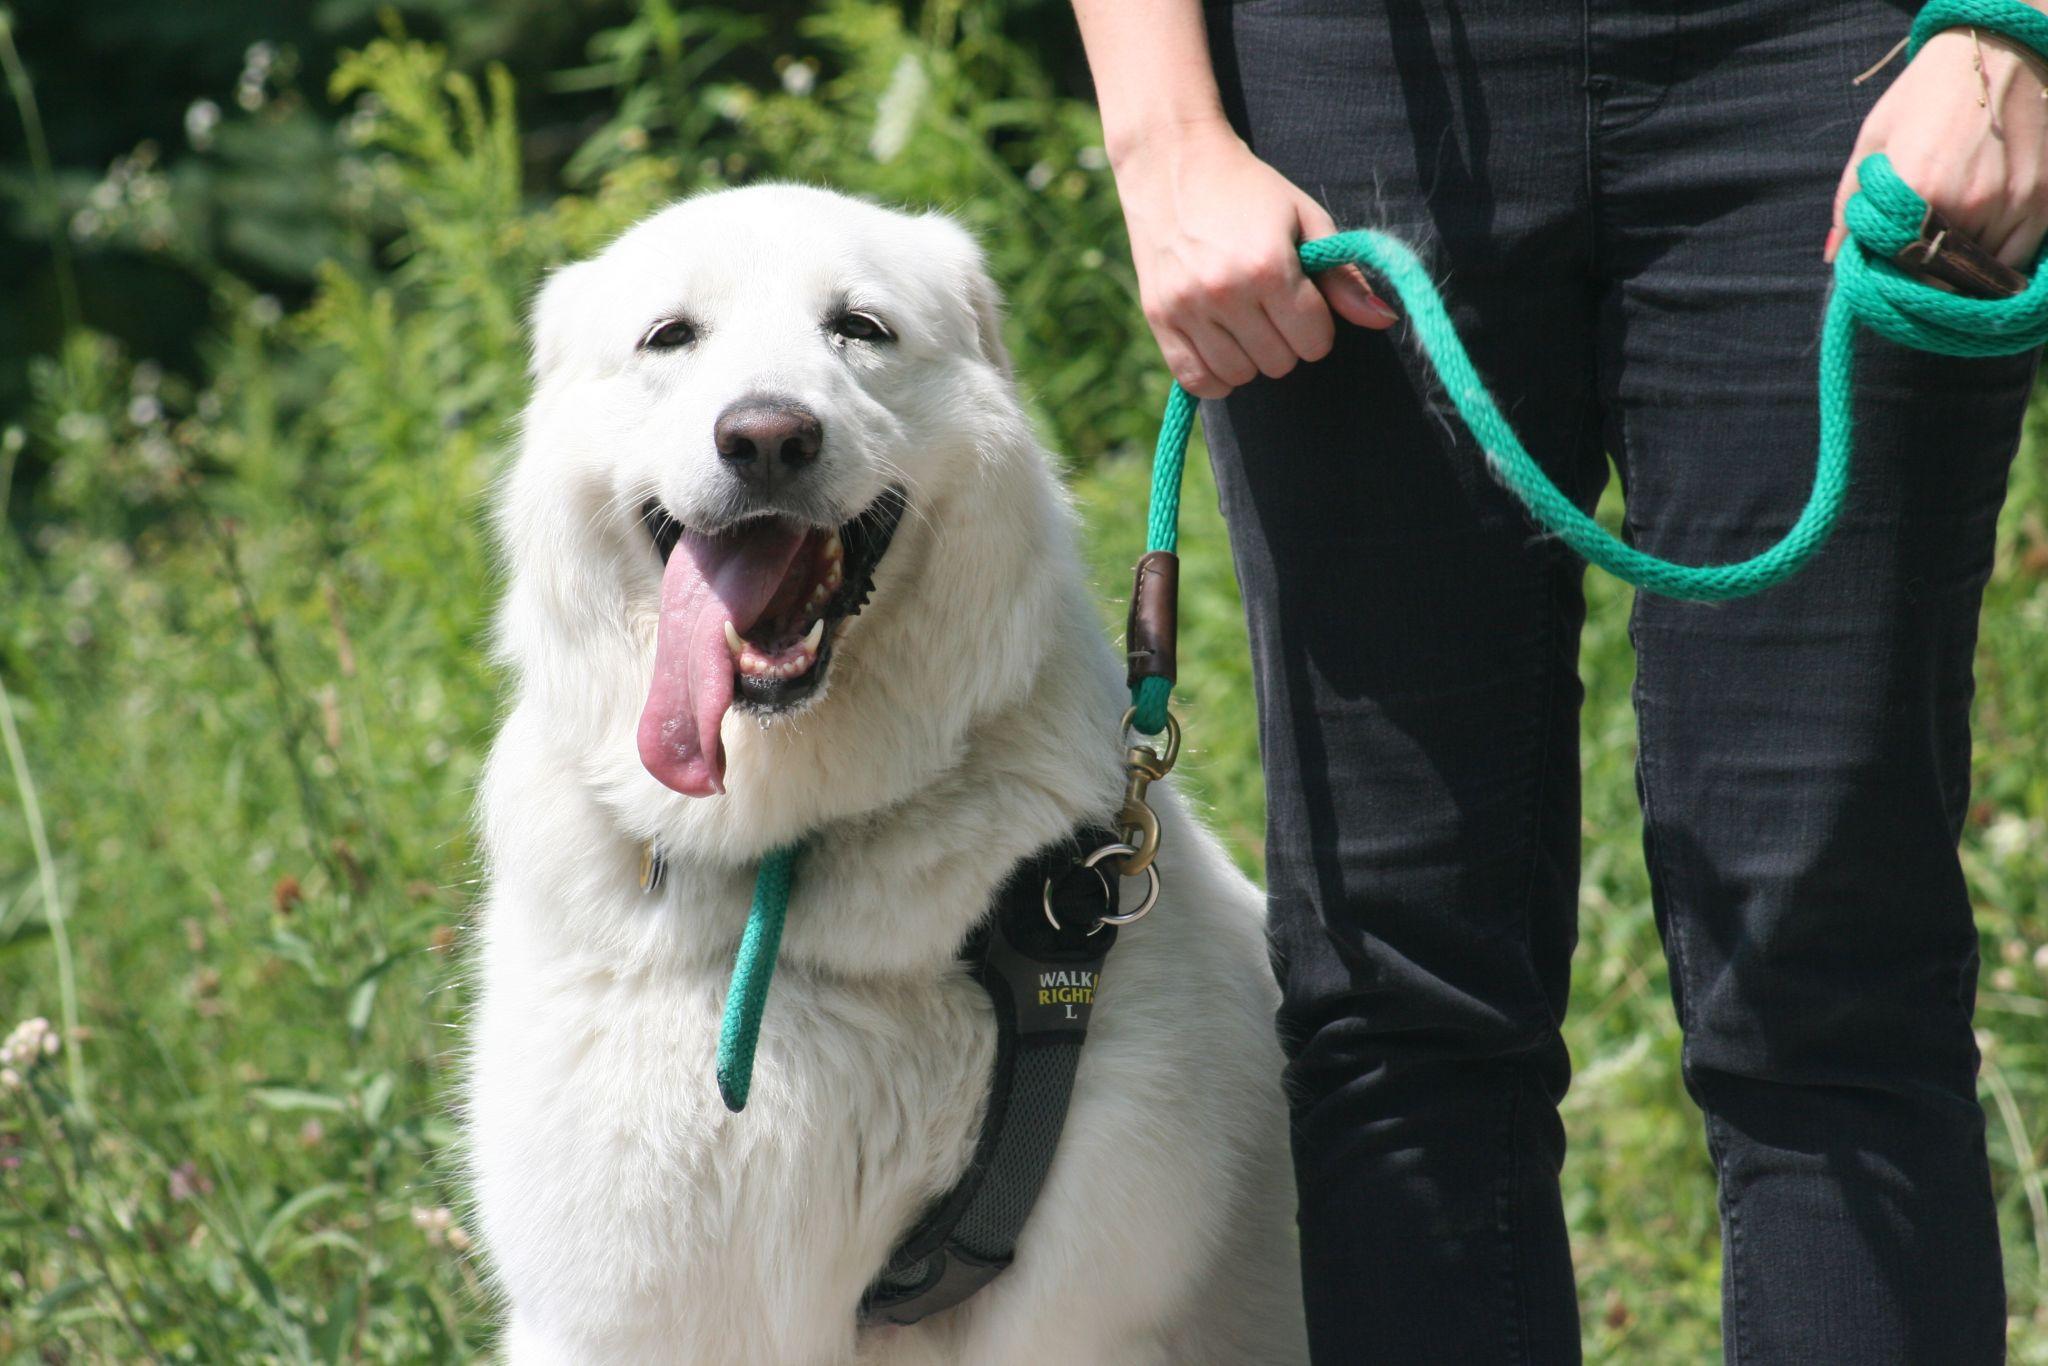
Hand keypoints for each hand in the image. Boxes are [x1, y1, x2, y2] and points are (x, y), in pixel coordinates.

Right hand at [1111, 119, 1397, 398]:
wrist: (1174, 162)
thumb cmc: (1249, 191)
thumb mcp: (1305, 219)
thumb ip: (1343, 275)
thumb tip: (1383, 319)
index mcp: (1269, 266)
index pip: (1314, 342)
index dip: (1317, 326)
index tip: (1303, 302)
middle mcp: (1226, 292)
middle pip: (1279, 362)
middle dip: (1285, 340)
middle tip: (1270, 306)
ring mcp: (1187, 307)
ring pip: (1240, 376)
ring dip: (1251, 357)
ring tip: (1244, 322)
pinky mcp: (1158, 318)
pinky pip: (1196, 381)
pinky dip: (1216, 376)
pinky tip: (1221, 348)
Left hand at [1830, 25, 2047, 269]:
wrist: (2002, 51)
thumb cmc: (1927, 95)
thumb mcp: (1875, 141)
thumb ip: (1850, 204)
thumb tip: (1835, 257)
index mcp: (1916, 186)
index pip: (1891, 267)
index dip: (1882, 279)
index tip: (1879, 272)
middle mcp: (1968, 202)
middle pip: (1935, 279)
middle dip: (1918, 281)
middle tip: (1910, 267)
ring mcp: (2012, 206)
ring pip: (1977, 279)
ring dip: (1956, 278)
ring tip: (1942, 253)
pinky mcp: (2044, 205)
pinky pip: (2015, 263)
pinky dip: (1993, 270)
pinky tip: (1975, 249)